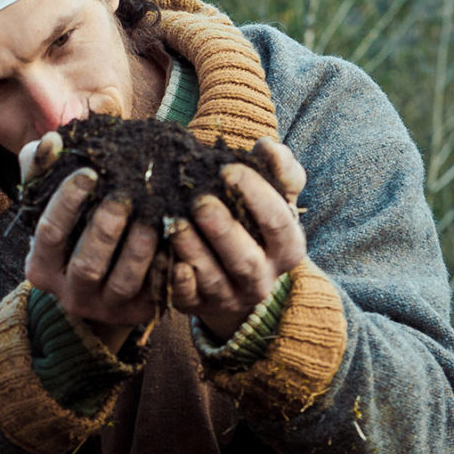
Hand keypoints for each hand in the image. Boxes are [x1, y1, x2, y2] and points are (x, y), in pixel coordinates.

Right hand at [20, 138, 158, 351]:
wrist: (100, 276)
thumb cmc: (74, 225)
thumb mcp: (52, 199)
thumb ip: (43, 167)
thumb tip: (52, 141)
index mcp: (41, 266)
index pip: (49, 234)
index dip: (67, 203)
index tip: (88, 173)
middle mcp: (68, 293)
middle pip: (86, 265)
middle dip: (104, 230)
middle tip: (123, 197)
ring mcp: (104, 307)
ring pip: (122, 284)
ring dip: (138, 252)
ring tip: (153, 220)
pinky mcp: (136, 313)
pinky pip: (154, 294)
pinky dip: (166, 270)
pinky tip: (177, 243)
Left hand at [168, 138, 307, 337]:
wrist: (230, 266)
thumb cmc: (252, 219)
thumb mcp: (273, 195)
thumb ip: (278, 169)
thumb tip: (268, 147)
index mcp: (287, 249)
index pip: (277, 222)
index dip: (255, 195)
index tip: (227, 169)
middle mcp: (262, 280)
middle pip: (245, 259)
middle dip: (222, 229)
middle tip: (199, 201)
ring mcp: (229, 297)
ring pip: (213, 279)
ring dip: (194, 252)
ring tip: (176, 223)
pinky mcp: (197, 306)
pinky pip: (186, 298)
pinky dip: (176, 281)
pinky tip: (165, 259)